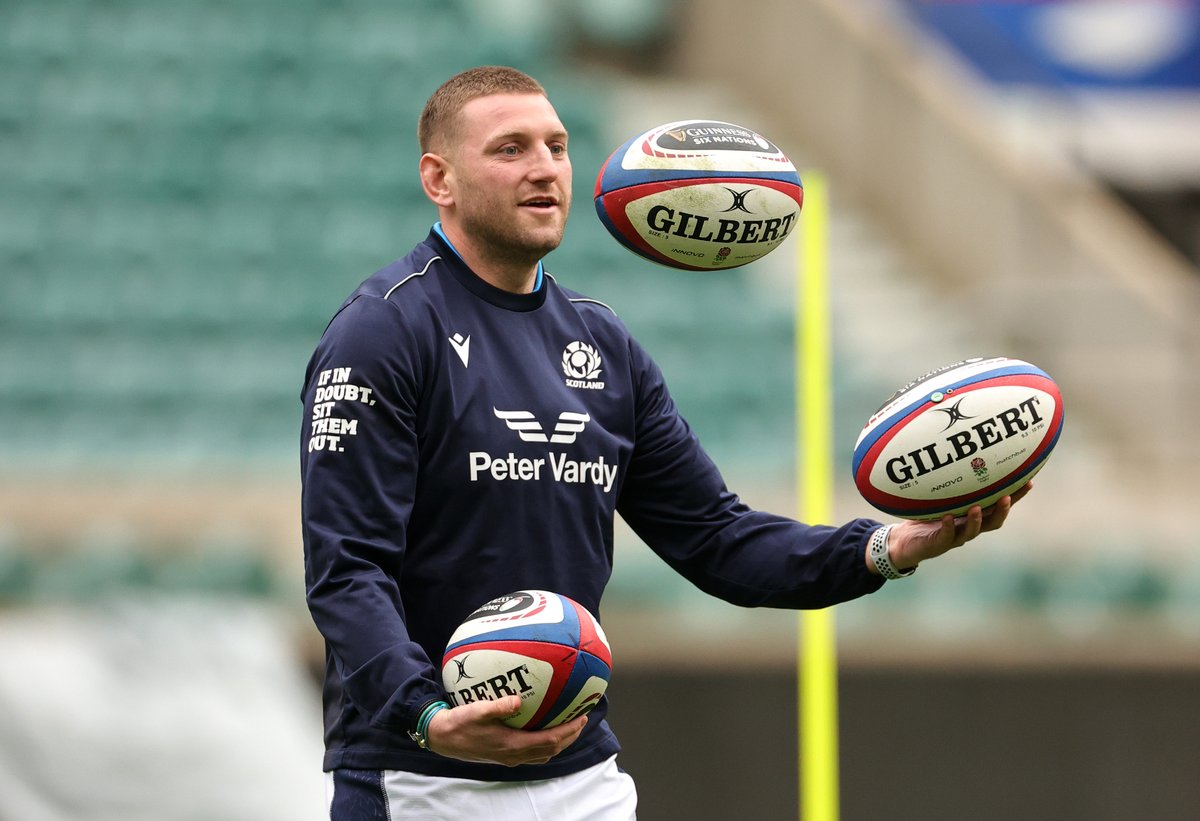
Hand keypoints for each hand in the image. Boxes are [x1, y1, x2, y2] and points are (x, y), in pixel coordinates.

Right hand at [426, 695, 587, 766]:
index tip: (582, 717)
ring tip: (570, 726)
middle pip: (552, 750)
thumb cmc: (459, 723)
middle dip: (571, 736)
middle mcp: (514, 755)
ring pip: (544, 754)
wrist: (442, 738)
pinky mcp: (505, 755)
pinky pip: (534, 753)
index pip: (550, 741)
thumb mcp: (477, 711)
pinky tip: (546, 729)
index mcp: (512, 745)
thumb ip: (499, 706)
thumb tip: (519, 699)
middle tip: (583, 719)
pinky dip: (547, 743)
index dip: (569, 731)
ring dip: (561, 741)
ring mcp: (510, 757)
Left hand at [885, 481, 1032, 571]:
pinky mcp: (939, 544)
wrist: (906, 540)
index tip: (1029, 481)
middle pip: (993, 521)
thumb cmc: (925, 515)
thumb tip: (955, 448)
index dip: (1016, 496)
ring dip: (976, 520)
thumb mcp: (939, 494)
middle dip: (1002, 510)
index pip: (999, 505)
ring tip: (976, 508)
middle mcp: (969, 526)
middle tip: (1007, 497)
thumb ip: (950, 479)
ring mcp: (955, 537)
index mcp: (974, 515)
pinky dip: (947, 527)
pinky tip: (946, 517)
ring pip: (972, 531)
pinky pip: (945, 536)